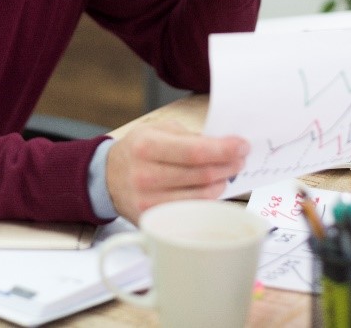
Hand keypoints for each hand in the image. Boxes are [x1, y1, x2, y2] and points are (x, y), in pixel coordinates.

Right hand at [105, 120, 248, 222]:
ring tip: (227, 172)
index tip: (242, 145)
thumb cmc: (137, 151)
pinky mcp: (154, 220)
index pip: (195, 151)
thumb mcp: (158, 131)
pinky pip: (192, 211)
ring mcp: (149, 202)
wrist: (108, 178)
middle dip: (229, 165)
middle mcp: (145, 176)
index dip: (224, 149)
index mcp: (146, 146)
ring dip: (222, 183)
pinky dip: (208, 199)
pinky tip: (211, 188)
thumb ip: (190, 137)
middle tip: (240, 158)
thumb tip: (225, 146)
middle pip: (202, 175)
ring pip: (202, 196)